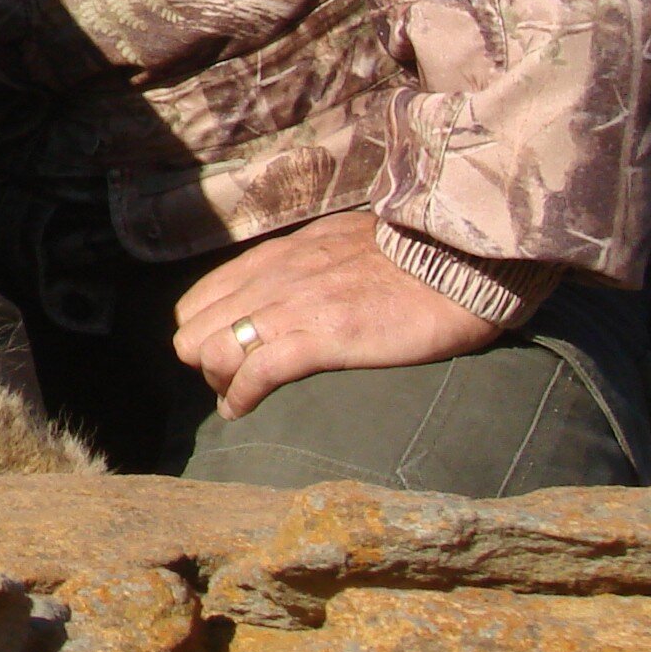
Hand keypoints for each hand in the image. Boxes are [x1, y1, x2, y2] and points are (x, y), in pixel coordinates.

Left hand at [172, 210, 502, 418]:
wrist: (456, 259)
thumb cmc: (408, 253)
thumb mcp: (336, 240)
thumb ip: (302, 262)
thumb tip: (289, 280)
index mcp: (275, 257)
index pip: (201, 298)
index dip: (204, 331)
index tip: (223, 352)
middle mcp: (271, 280)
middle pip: (194, 329)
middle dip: (203, 360)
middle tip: (229, 380)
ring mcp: (292, 309)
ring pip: (213, 351)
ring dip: (219, 381)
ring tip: (236, 397)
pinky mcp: (321, 339)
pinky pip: (256, 373)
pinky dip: (241, 397)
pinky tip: (241, 411)